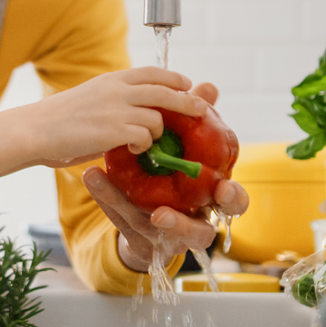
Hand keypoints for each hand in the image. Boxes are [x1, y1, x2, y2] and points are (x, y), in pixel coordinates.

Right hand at [33, 67, 207, 167]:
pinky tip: (133, 150)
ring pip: (157, 118)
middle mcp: (117, 90)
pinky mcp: (114, 131)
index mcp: (111, 79)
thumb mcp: (90, 96)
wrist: (35, 130)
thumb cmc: (59, 119)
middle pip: (164, 90)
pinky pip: (144, 137)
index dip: (173, 77)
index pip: (151, 71)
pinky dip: (144, 146)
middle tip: (201, 108)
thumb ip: (113, 97)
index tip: (186, 83)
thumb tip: (135, 105)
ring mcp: (117, 109)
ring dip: (157, 132)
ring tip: (145, 142)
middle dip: (187, 100)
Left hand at [82, 82, 250, 271]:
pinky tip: (91, 174)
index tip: (224, 189)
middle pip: (198, 234)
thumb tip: (208, 86)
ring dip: (133, 211)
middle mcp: (193, 224)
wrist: (153, 219)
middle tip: (162, 215)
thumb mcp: (188, 149)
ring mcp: (165, 238)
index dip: (234, 199)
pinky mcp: (139, 240)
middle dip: (184, 226)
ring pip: (154, 233)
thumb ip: (199, 121)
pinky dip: (107, 197)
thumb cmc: (179, 178)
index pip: (233, 204)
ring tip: (116, 190)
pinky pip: (122, 220)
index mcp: (211, 201)